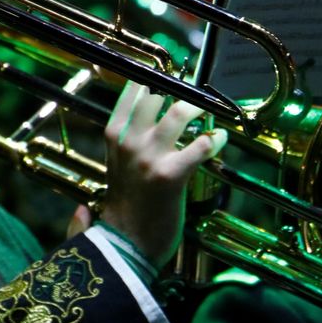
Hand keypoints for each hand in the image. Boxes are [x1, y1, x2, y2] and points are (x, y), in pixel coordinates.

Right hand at [99, 85, 226, 268]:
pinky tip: (222, 138)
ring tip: (209, 107)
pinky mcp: (172, 175)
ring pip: (178, 113)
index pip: (131, 93)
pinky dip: (216, 139)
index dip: (152, 79)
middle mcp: (129, 141)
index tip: (169, 74)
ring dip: (198, 108)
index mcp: (112, 137)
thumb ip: (118, 152)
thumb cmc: (120, 217)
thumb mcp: (110, 176)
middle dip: (178, 89)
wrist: (124, 248)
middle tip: (195, 91)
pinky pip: (201, 146)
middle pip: (156, 95)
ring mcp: (150, 157)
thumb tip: (98, 187)